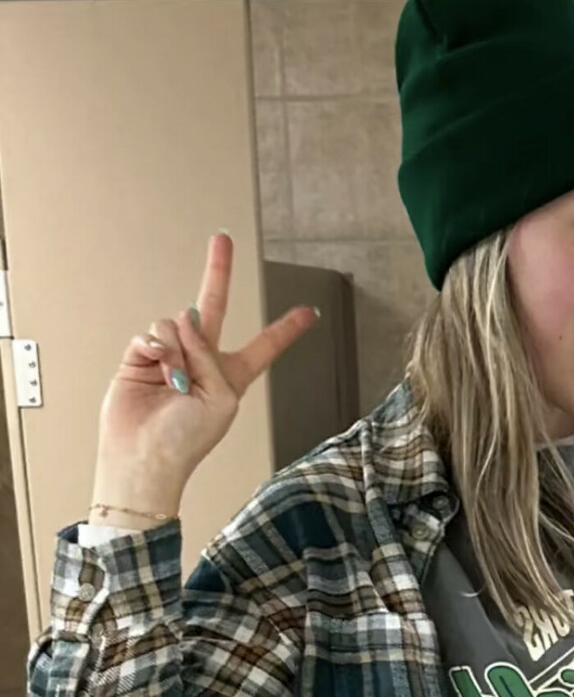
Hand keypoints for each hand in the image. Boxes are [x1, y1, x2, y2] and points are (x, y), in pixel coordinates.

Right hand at [94, 233, 318, 508]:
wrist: (144, 457)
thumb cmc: (186, 441)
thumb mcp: (221, 397)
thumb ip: (210, 354)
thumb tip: (185, 319)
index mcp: (232, 376)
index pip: (264, 346)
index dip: (285, 329)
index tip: (308, 311)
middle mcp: (202, 360)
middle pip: (213, 306)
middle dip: (218, 271)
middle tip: (223, 239)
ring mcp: (170, 356)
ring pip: (177, 322)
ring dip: (179, 348)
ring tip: (175, 380)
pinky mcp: (141, 357)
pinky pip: (152, 333)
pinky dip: (157, 348)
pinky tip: (157, 369)